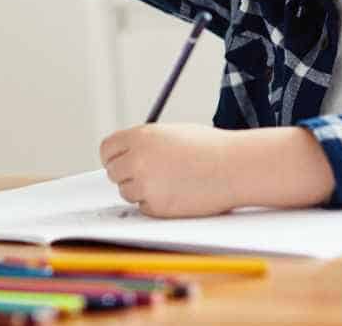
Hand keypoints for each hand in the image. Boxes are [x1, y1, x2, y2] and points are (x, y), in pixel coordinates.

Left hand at [99, 124, 334, 216]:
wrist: (234, 167)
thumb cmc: (209, 148)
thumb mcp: (170, 133)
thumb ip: (144, 143)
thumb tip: (123, 156)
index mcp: (140, 136)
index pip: (106, 149)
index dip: (114, 157)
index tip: (121, 162)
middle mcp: (137, 160)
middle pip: (113, 172)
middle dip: (127, 174)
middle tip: (149, 174)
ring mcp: (145, 184)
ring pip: (127, 192)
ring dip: (142, 190)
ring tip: (171, 182)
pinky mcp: (156, 207)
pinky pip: (144, 208)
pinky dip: (156, 205)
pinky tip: (178, 193)